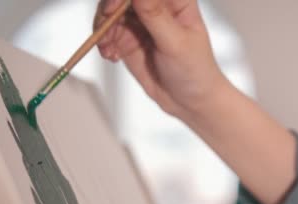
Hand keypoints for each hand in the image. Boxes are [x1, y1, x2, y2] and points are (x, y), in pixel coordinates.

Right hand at [94, 0, 228, 119]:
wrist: (189, 100)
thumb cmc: (194, 70)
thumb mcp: (176, 43)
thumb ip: (155, 15)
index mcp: (175, 0)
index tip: (116, 6)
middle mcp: (155, 6)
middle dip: (109, 8)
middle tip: (105, 24)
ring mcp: (140, 22)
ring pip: (110, 11)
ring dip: (102, 27)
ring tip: (108, 47)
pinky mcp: (127, 38)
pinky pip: (106, 32)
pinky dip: (103, 41)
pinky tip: (112, 56)